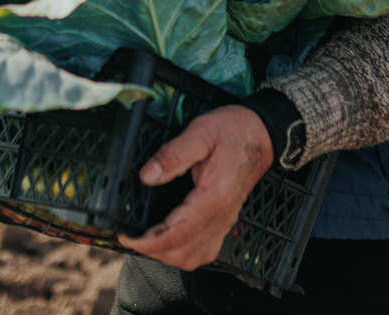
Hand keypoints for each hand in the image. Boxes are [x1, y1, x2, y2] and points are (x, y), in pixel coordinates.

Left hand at [117, 105, 272, 269]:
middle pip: (183, 253)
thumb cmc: (235, 130)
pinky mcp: (226, 220)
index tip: (125, 235)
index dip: (146, 242)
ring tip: (147, 238)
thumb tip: (147, 176)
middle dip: (152, 250)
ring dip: (167, 255)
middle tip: (131, 235)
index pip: (176, 234)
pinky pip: (205, 251)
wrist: (263, 132)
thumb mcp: (201, 132)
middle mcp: (221, 217)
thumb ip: (172, 155)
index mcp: (212, 199)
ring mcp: (225, 222)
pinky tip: (171, 238)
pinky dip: (184, 252)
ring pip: (194, 258)